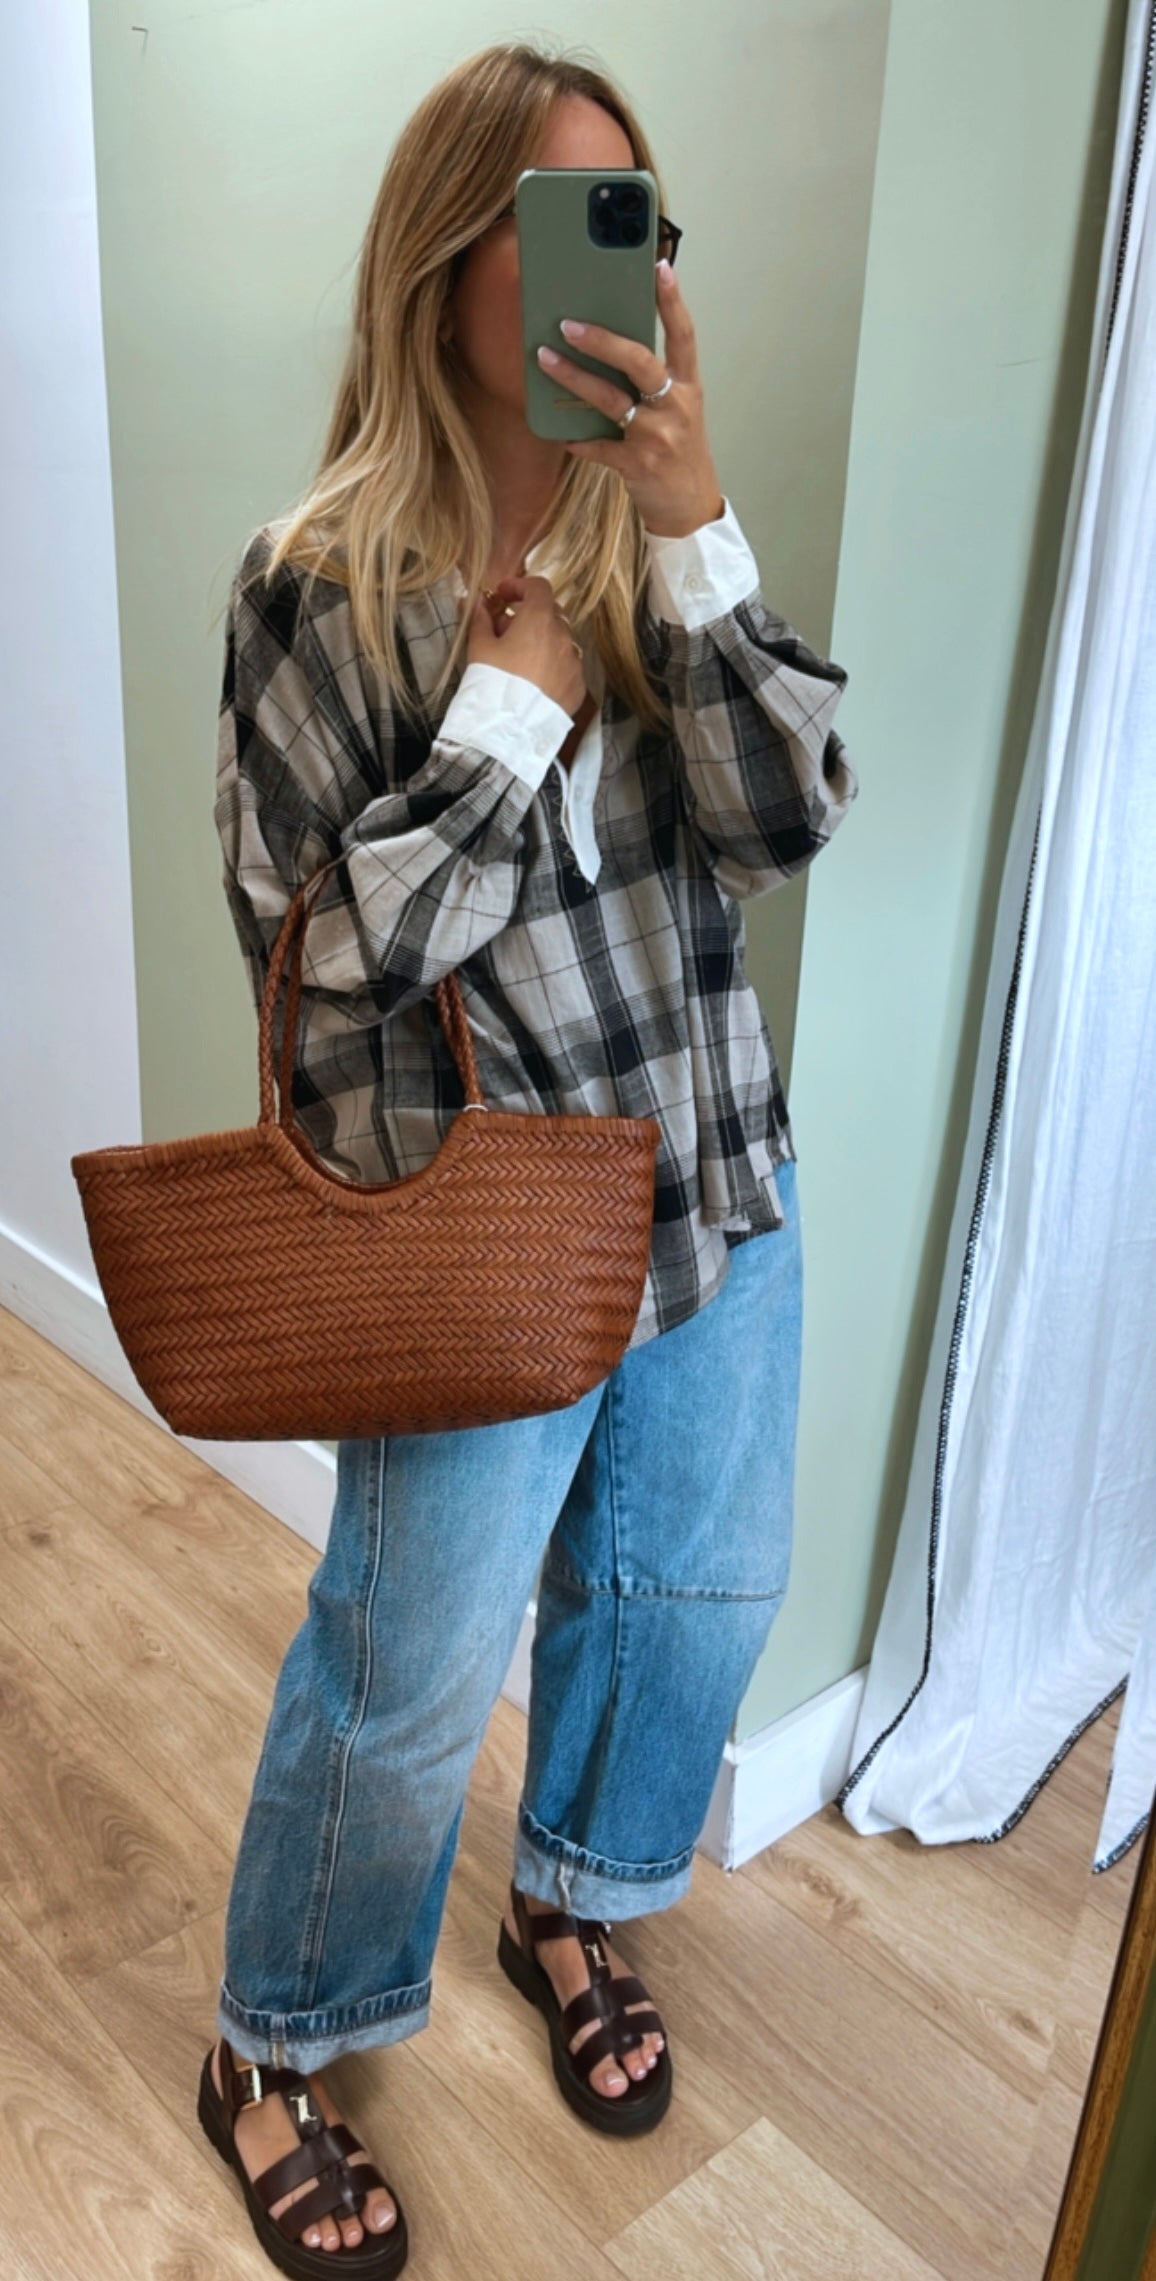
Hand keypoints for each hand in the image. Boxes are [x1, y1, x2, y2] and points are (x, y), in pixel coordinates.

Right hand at [464, 576, 585, 718]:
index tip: (503, 595)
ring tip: (520, 660)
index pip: (538, 586)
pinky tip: (535, 681)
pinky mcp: (579, 687)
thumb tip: (477, 601)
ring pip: (560, 641)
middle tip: (506, 631)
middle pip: (550, 614)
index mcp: (540, 620)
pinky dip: (553, 666)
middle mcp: (564, 637)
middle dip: (529, 616)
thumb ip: (480, 618)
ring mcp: (574, 663)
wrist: (507, 731)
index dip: (519, 586)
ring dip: (543, 642)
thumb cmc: (491, 683)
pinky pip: (567, 667)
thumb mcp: (479, 647)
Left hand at [536, 261, 724, 538]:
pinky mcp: (639, 466)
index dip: (672, 301)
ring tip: (544, 358)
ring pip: (611, 399)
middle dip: (602, 340)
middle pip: (640, 361)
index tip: (659, 266)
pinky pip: (599, 447)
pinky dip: (578, 441)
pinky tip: (561, 435)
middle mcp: (676, 406)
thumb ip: (653, 382)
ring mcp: (658, 437)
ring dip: (574, 378)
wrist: (690, 510)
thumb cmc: (678, 452)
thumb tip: (606, 346)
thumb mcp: (678, 411)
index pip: (684, 335)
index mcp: (688, 386)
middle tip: (568, 323)